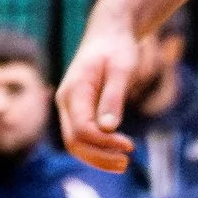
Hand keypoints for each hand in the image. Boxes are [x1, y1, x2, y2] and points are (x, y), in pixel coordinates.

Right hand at [56, 18, 140, 173]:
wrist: (108, 34)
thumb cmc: (117, 49)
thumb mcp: (121, 69)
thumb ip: (113, 97)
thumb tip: (108, 128)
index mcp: (74, 90)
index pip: (83, 129)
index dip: (104, 143)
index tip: (130, 146)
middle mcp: (66, 100)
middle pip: (74, 141)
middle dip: (99, 157)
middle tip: (127, 162)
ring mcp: (70, 106)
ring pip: (75, 143)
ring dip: (97, 157)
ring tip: (124, 163)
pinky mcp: (79, 110)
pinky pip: (82, 137)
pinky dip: (97, 150)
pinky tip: (116, 153)